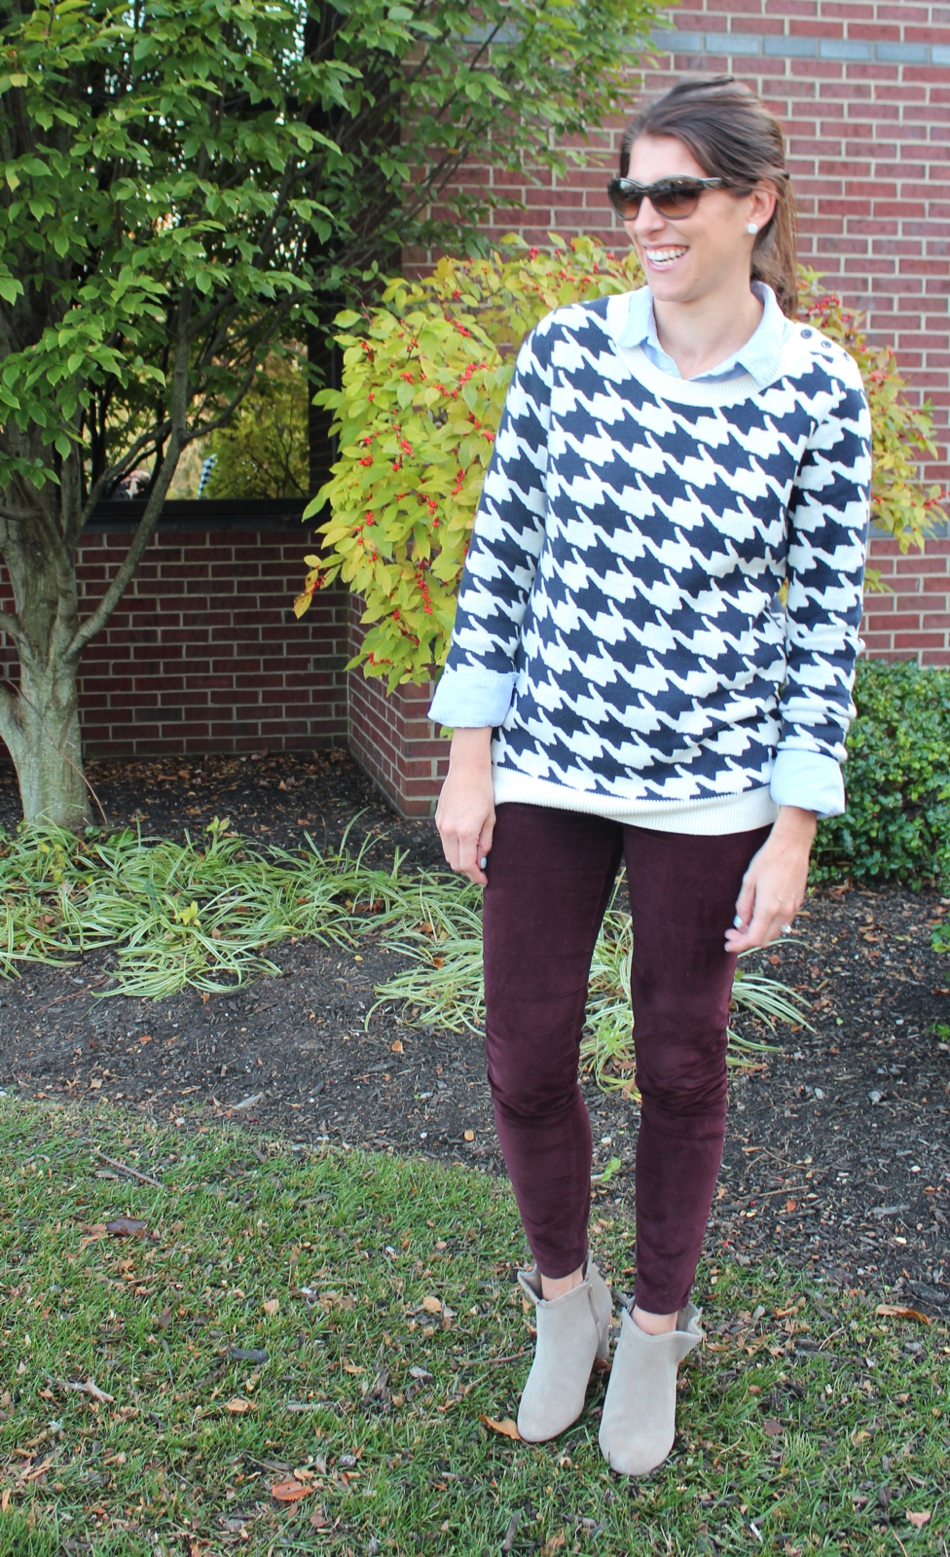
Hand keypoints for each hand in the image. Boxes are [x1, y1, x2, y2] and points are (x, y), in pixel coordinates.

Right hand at [435, 727, 494, 884]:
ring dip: (460, 859)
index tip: (484, 880)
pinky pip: (445, 841)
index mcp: (465, 831)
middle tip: (480, 870)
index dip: (476, 876)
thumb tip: (480, 860)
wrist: (467, 769)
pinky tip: (465, 841)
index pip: (467, 864)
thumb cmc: (483, 791)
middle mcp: (449, 831)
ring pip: (448, 854)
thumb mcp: (490, 819)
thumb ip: (485, 843)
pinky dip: (454, 847)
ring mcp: (441, 825)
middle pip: (455, 863)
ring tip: (474, 855)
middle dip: (467, 870)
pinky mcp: (438, 819)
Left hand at [725, 806, 816, 952]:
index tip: (728, 945)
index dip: (739, 945)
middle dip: (746, 940)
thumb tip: (740, 924)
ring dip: (759, 934)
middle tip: (732, 933)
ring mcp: (793, 908)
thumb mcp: (749, 881)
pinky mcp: (798, 903)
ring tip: (744, 925)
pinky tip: (760, 916)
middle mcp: (783, 912)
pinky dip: (770, 926)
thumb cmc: (768, 859)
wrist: (792, 845)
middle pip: (764, 940)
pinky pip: (784, 923)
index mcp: (769, 908)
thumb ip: (744, 905)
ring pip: (775, 933)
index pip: (753, 938)